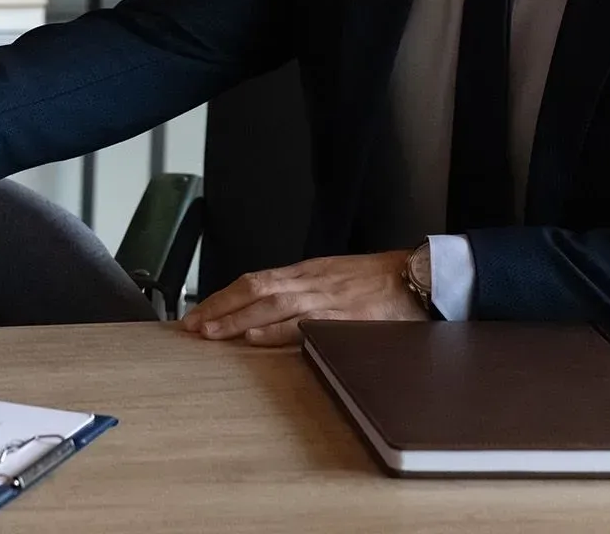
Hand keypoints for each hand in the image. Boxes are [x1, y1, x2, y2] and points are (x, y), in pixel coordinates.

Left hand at [179, 250, 423, 345]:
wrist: (418, 274)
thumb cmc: (379, 279)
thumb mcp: (334, 277)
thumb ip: (305, 289)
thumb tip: (272, 309)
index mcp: (306, 272)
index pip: (253, 281)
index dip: (223, 297)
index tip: (198, 312)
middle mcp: (309, 281)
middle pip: (253, 290)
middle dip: (219, 308)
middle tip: (191, 326)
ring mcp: (325, 298)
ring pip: (270, 305)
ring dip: (235, 320)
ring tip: (209, 333)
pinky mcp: (343, 317)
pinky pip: (302, 323)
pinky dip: (274, 330)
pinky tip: (253, 337)